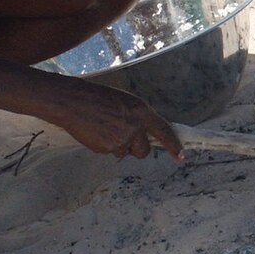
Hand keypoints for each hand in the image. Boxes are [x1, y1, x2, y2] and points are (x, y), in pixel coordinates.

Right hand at [51, 79, 182, 159]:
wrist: (74, 102)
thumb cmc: (98, 98)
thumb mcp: (126, 102)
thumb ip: (140, 117)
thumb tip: (148, 133)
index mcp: (142, 111)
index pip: (164, 131)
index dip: (173, 145)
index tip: (180, 156)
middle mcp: (134, 127)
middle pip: (144, 151)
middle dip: (137, 148)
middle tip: (124, 135)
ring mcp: (121, 139)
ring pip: (125, 152)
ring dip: (119, 145)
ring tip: (105, 128)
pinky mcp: (107, 148)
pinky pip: (111, 152)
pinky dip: (105, 145)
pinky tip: (97, 132)